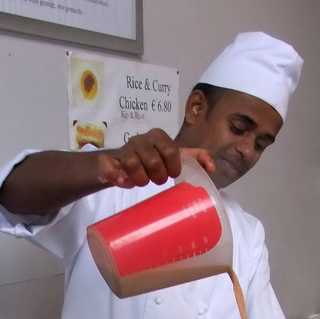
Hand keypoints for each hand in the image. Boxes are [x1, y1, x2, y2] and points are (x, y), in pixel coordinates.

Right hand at [96, 132, 214, 188]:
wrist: (118, 165)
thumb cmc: (149, 161)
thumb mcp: (172, 157)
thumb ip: (193, 158)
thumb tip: (212, 167)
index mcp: (158, 136)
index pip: (171, 150)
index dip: (174, 166)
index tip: (172, 174)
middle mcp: (140, 140)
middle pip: (153, 160)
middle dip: (158, 176)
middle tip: (157, 180)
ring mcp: (123, 150)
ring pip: (133, 163)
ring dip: (141, 179)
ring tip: (142, 181)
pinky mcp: (107, 161)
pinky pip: (110, 166)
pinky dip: (116, 175)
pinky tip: (122, 181)